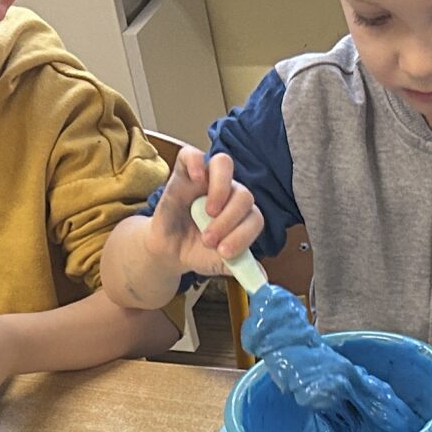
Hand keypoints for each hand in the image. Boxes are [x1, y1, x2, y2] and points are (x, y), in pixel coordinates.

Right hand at [141, 146, 262, 279]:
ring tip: (207, 213)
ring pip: (224, 165)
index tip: (225, 253)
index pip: (255, 217)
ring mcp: (206, 180)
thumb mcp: (219, 263)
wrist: (170, 251)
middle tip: (209, 240)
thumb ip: (240, 267)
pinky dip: (195, 163)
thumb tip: (261, 276)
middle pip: (244, 194)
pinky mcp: (183, 173)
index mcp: (242, 214)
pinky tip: (195, 179)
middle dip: (229, 221)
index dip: (244, 235)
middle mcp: (229, 193)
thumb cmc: (198, 252)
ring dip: (220, 190)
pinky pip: (191, 155)